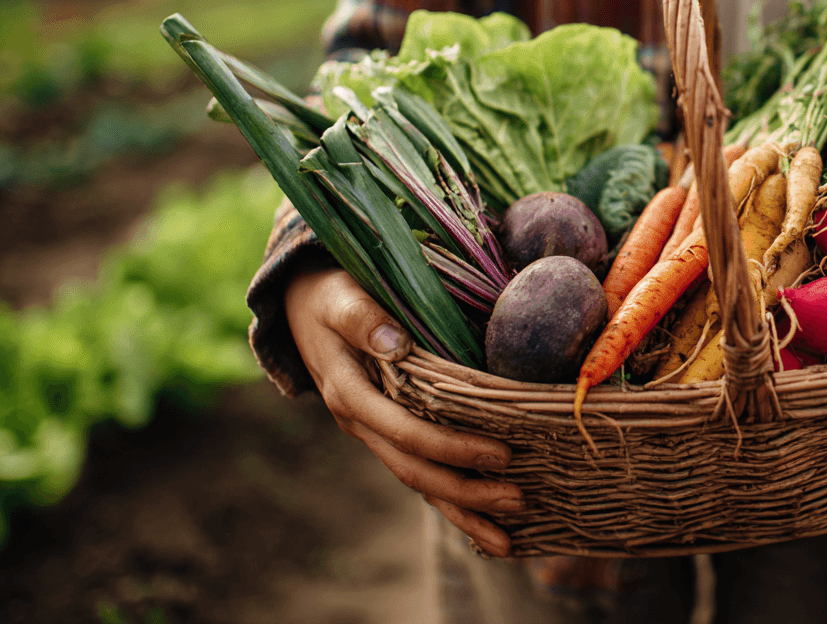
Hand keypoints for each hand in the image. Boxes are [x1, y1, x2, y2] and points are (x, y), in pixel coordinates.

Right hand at [286, 265, 522, 555]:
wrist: (300, 306)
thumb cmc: (331, 295)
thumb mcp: (341, 297)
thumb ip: (365, 318)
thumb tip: (394, 342)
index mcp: (349, 393)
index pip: (406, 431)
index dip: (453, 447)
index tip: (501, 454)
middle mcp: (361, 423)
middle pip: (415, 470)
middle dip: (466, 492)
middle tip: (518, 502)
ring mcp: (373, 433)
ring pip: (418, 482)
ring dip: (462, 510)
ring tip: (508, 539)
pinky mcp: (387, 432)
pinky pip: (419, 472)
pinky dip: (450, 500)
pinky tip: (483, 524)